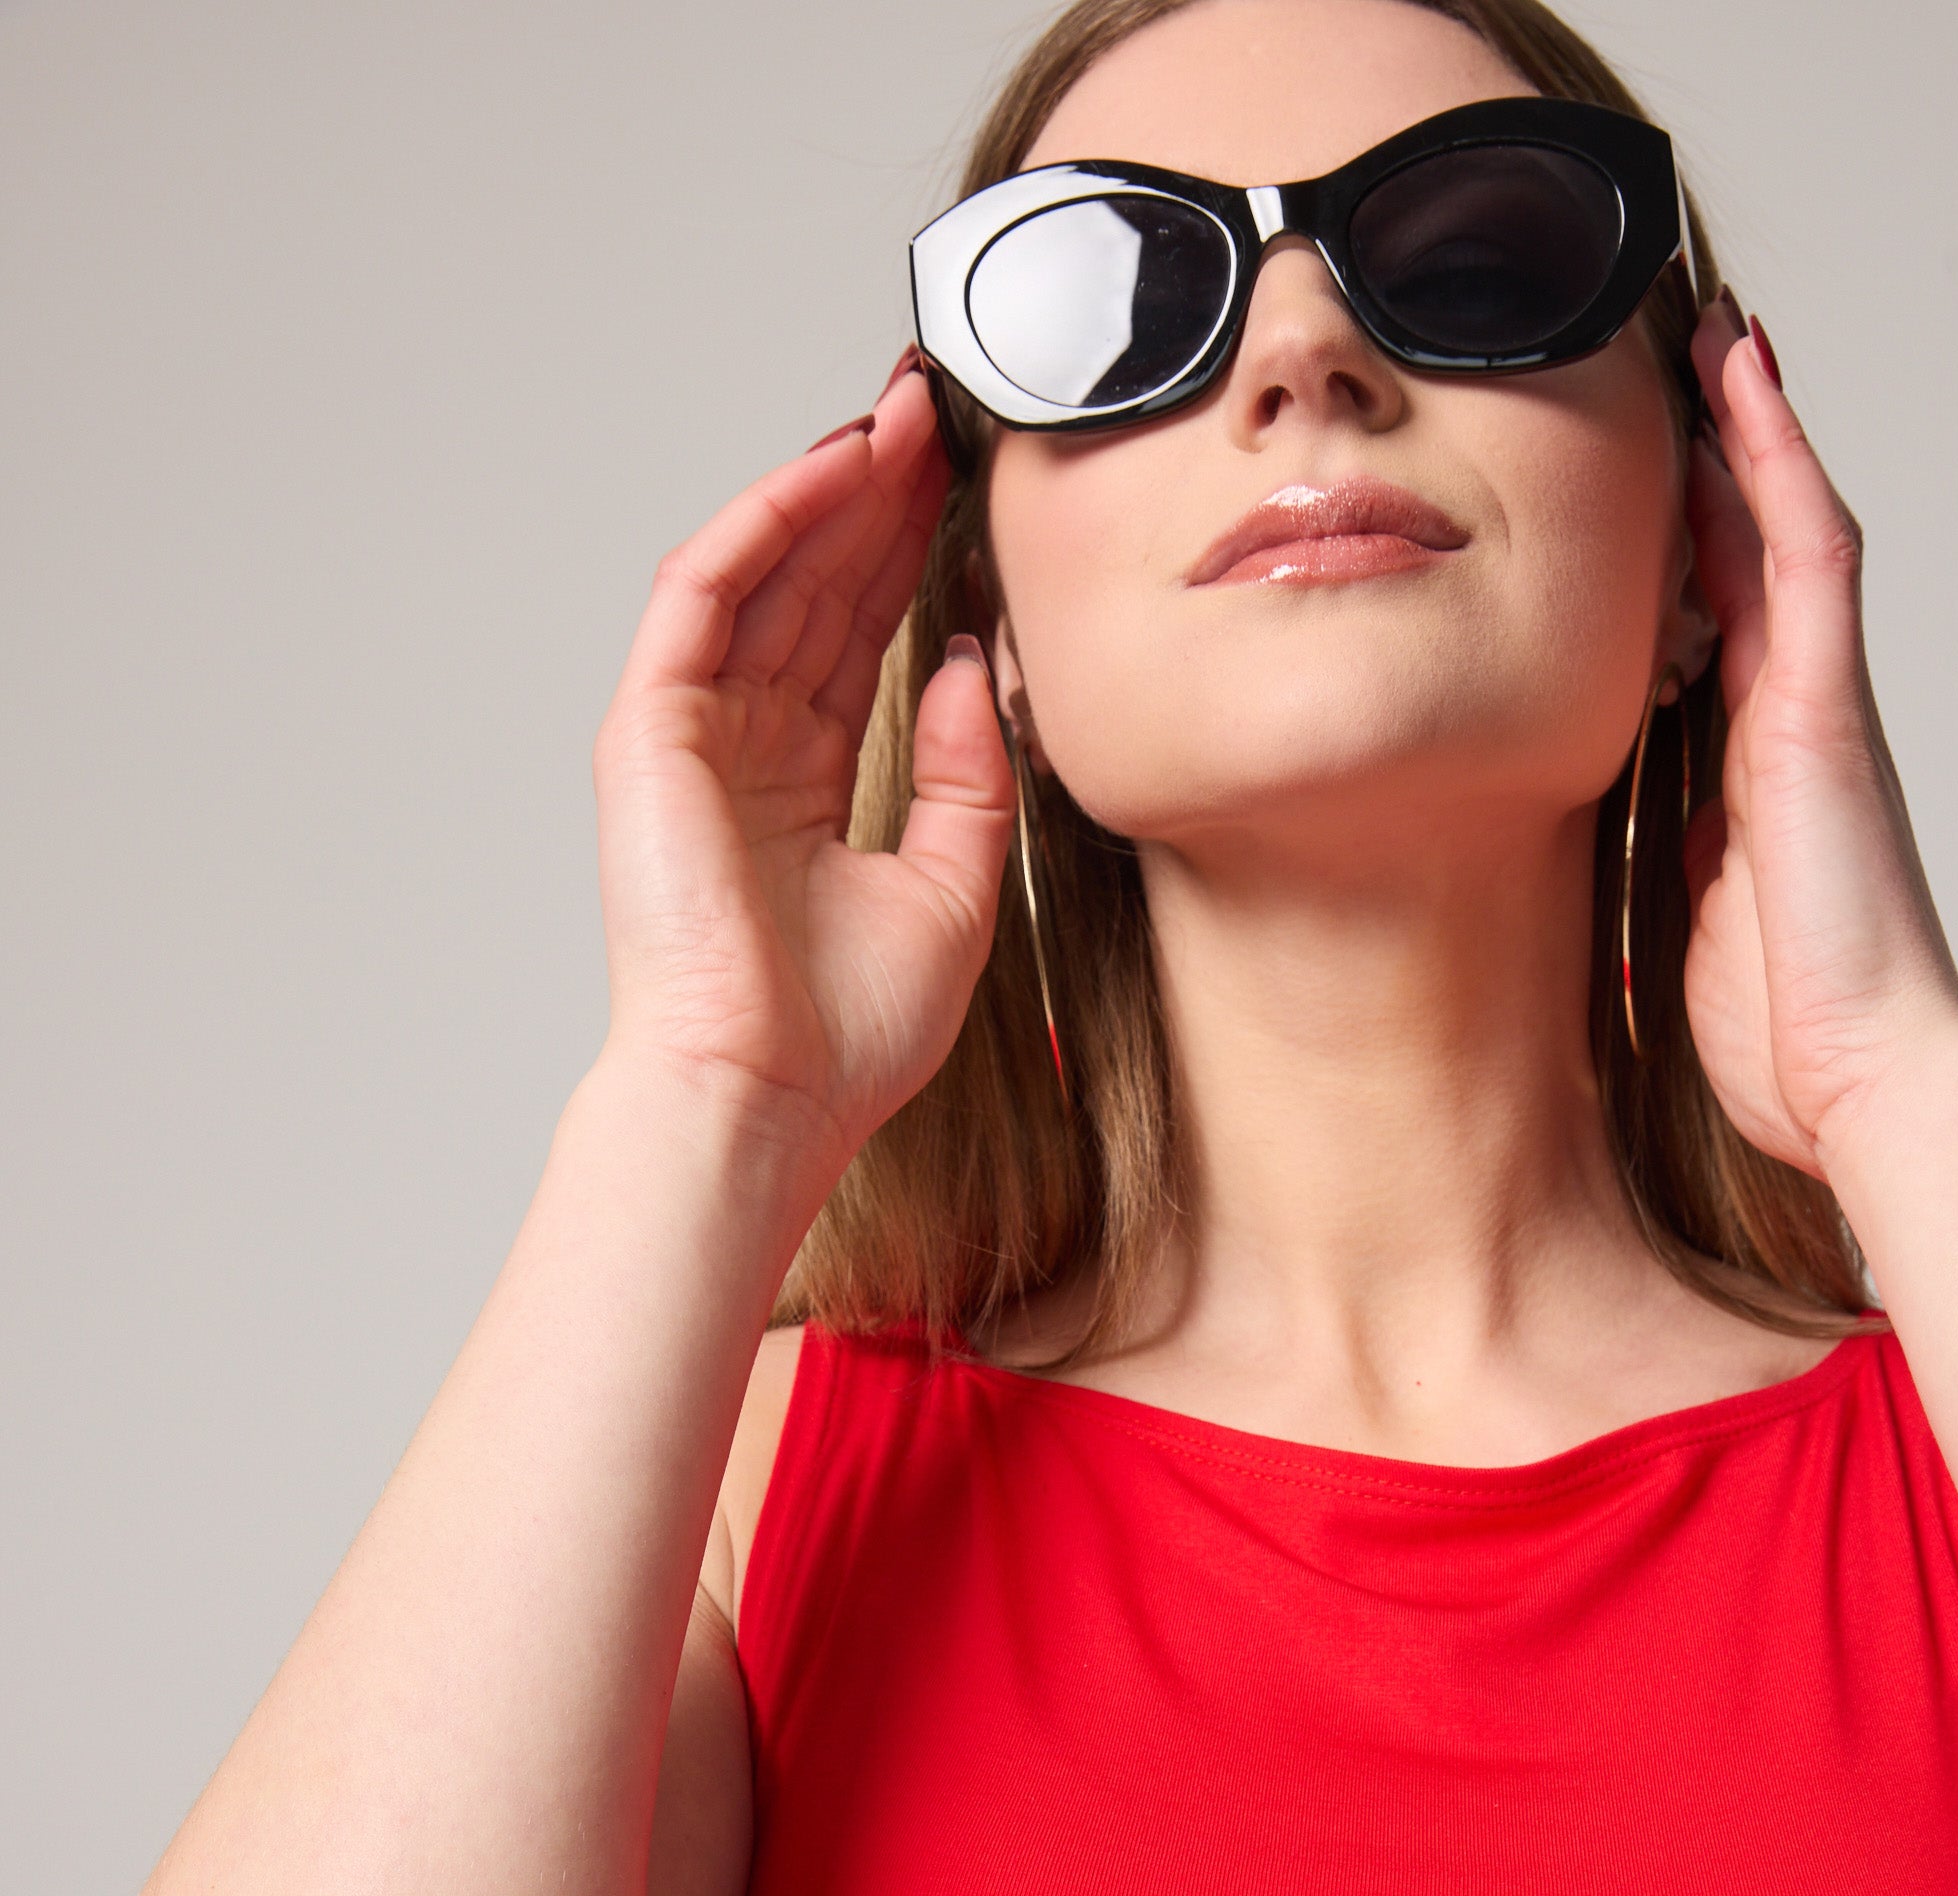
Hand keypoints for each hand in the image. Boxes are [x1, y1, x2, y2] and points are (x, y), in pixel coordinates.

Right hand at [591, 357, 1014, 1168]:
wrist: (767, 1094)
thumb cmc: (844, 1035)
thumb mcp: (957, 889)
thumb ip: (973, 775)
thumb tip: (981, 668)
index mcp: (807, 789)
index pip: (861, 641)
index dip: (911, 557)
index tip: (970, 488)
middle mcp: (746, 750)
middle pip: (817, 590)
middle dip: (879, 498)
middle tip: (946, 416)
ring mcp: (694, 735)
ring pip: (766, 574)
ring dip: (831, 489)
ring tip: (904, 420)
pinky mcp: (652, 730)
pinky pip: (703, 595)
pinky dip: (765, 523)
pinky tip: (832, 472)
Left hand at [1679, 302, 1957, 1180]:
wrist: (1861, 1082)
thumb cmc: (1788, 1033)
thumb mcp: (1694, 921)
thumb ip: (1676, 856)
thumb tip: (1638, 834)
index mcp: (1758, 768)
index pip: (1717, 619)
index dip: (1686, 535)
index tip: (1645, 460)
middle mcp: (1795, 718)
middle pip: (1751, 550)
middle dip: (1718, 453)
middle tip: (1681, 350)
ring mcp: (1818, 705)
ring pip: (1783, 525)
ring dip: (1750, 425)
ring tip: (1714, 328)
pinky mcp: (1826, 710)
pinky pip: (1808, 555)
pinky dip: (1777, 463)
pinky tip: (1747, 383)